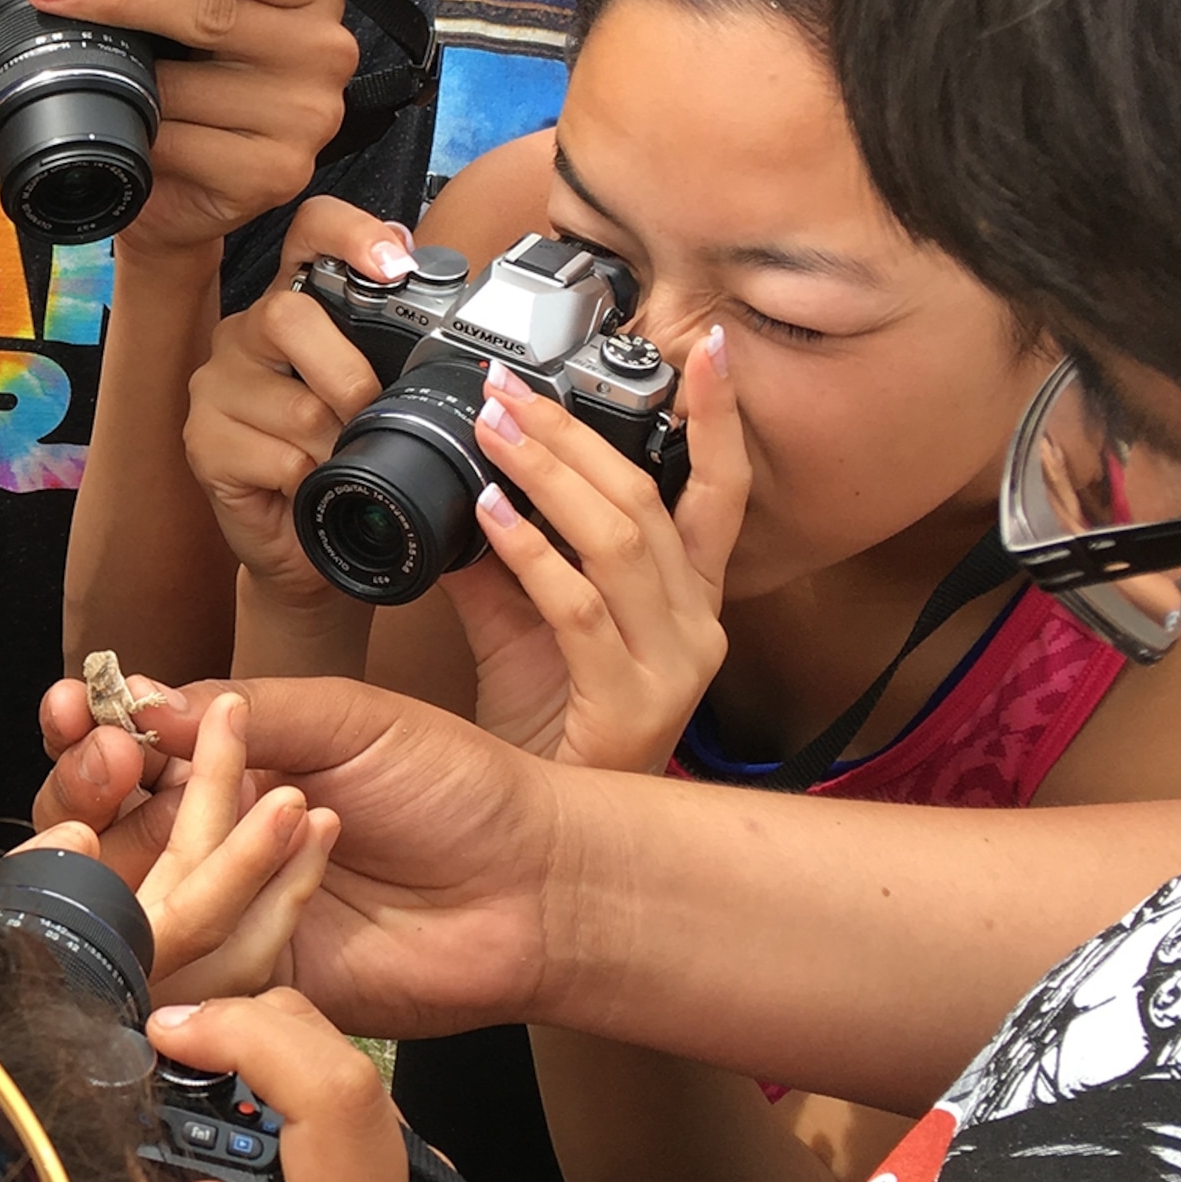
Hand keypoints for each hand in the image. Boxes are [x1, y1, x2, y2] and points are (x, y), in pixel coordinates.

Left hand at [26, 0, 355, 258]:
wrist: (187, 189)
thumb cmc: (198, 84)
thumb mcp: (211, 5)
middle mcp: (323, 55)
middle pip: (214, 12)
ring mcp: (305, 120)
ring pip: (189, 83)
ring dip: (116, 70)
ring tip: (65, 56)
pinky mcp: (274, 175)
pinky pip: (185, 144)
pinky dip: (137, 129)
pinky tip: (108, 116)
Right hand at [40, 675, 567, 1040]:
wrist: (535, 887)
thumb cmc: (457, 789)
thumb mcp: (348, 719)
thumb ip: (243, 711)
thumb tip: (140, 700)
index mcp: (218, 769)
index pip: (114, 750)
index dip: (82, 730)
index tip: (79, 707)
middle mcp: (203, 843)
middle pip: (88, 829)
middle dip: (79, 787)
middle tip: (114, 763)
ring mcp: (220, 917)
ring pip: (120, 901)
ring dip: (140, 850)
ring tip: (208, 807)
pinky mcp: (247, 983)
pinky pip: (190, 966)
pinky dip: (208, 920)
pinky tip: (267, 870)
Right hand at [159, 990, 509, 1181]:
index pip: (342, 1102)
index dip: (254, 1036)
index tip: (165, 1035)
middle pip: (345, 1071)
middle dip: (243, 1038)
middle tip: (147, 1074)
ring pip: (347, 1094)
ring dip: (261, 1080)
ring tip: (176, 1122)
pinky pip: (356, 1133)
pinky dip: (288, 1117)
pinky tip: (232, 1169)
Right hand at [183, 198, 414, 608]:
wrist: (310, 542)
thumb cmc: (347, 460)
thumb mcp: (378, 396)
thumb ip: (396, 347)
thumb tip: (449, 312)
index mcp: (294, 305)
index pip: (310, 233)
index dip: (349, 232)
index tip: (392, 262)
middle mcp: (245, 334)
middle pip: (289, 314)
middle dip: (350, 376)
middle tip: (370, 415)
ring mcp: (216, 386)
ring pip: (294, 404)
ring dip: (337, 446)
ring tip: (342, 464)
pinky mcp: (203, 442)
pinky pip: (275, 457)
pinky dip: (309, 480)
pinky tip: (307, 487)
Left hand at [448, 329, 750, 772]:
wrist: (550, 836)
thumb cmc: (552, 725)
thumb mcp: (528, 623)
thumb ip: (503, 557)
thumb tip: (460, 485)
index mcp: (686, 595)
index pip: (720, 489)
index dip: (717, 417)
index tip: (701, 345)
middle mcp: (696, 623)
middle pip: (648, 499)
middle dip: (575, 433)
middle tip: (507, 386)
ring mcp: (672, 664)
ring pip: (621, 540)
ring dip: (549, 475)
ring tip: (494, 429)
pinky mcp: (632, 703)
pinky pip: (580, 610)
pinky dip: (531, 556)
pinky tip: (489, 518)